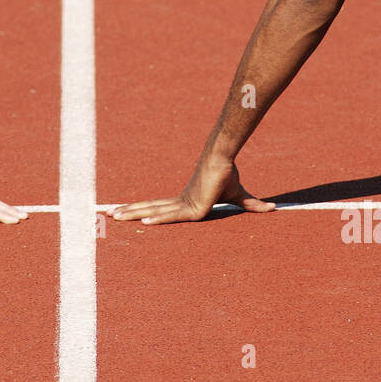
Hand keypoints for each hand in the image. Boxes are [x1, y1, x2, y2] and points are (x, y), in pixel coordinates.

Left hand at [110, 155, 273, 224]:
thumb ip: (251, 205)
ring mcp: (184, 203)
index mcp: (185, 200)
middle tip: (107, 215)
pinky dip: (158, 218)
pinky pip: (173, 216)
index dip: (142, 209)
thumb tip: (272, 208)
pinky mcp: (194, 207)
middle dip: (128, 211)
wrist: (226, 159)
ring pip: (153, 211)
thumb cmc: (228, 173)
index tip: (127, 213)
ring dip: (132, 214)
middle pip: (149, 208)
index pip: (159, 207)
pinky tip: (143, 222)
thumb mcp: (238, 196)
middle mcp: (179, 201)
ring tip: (111, 216)